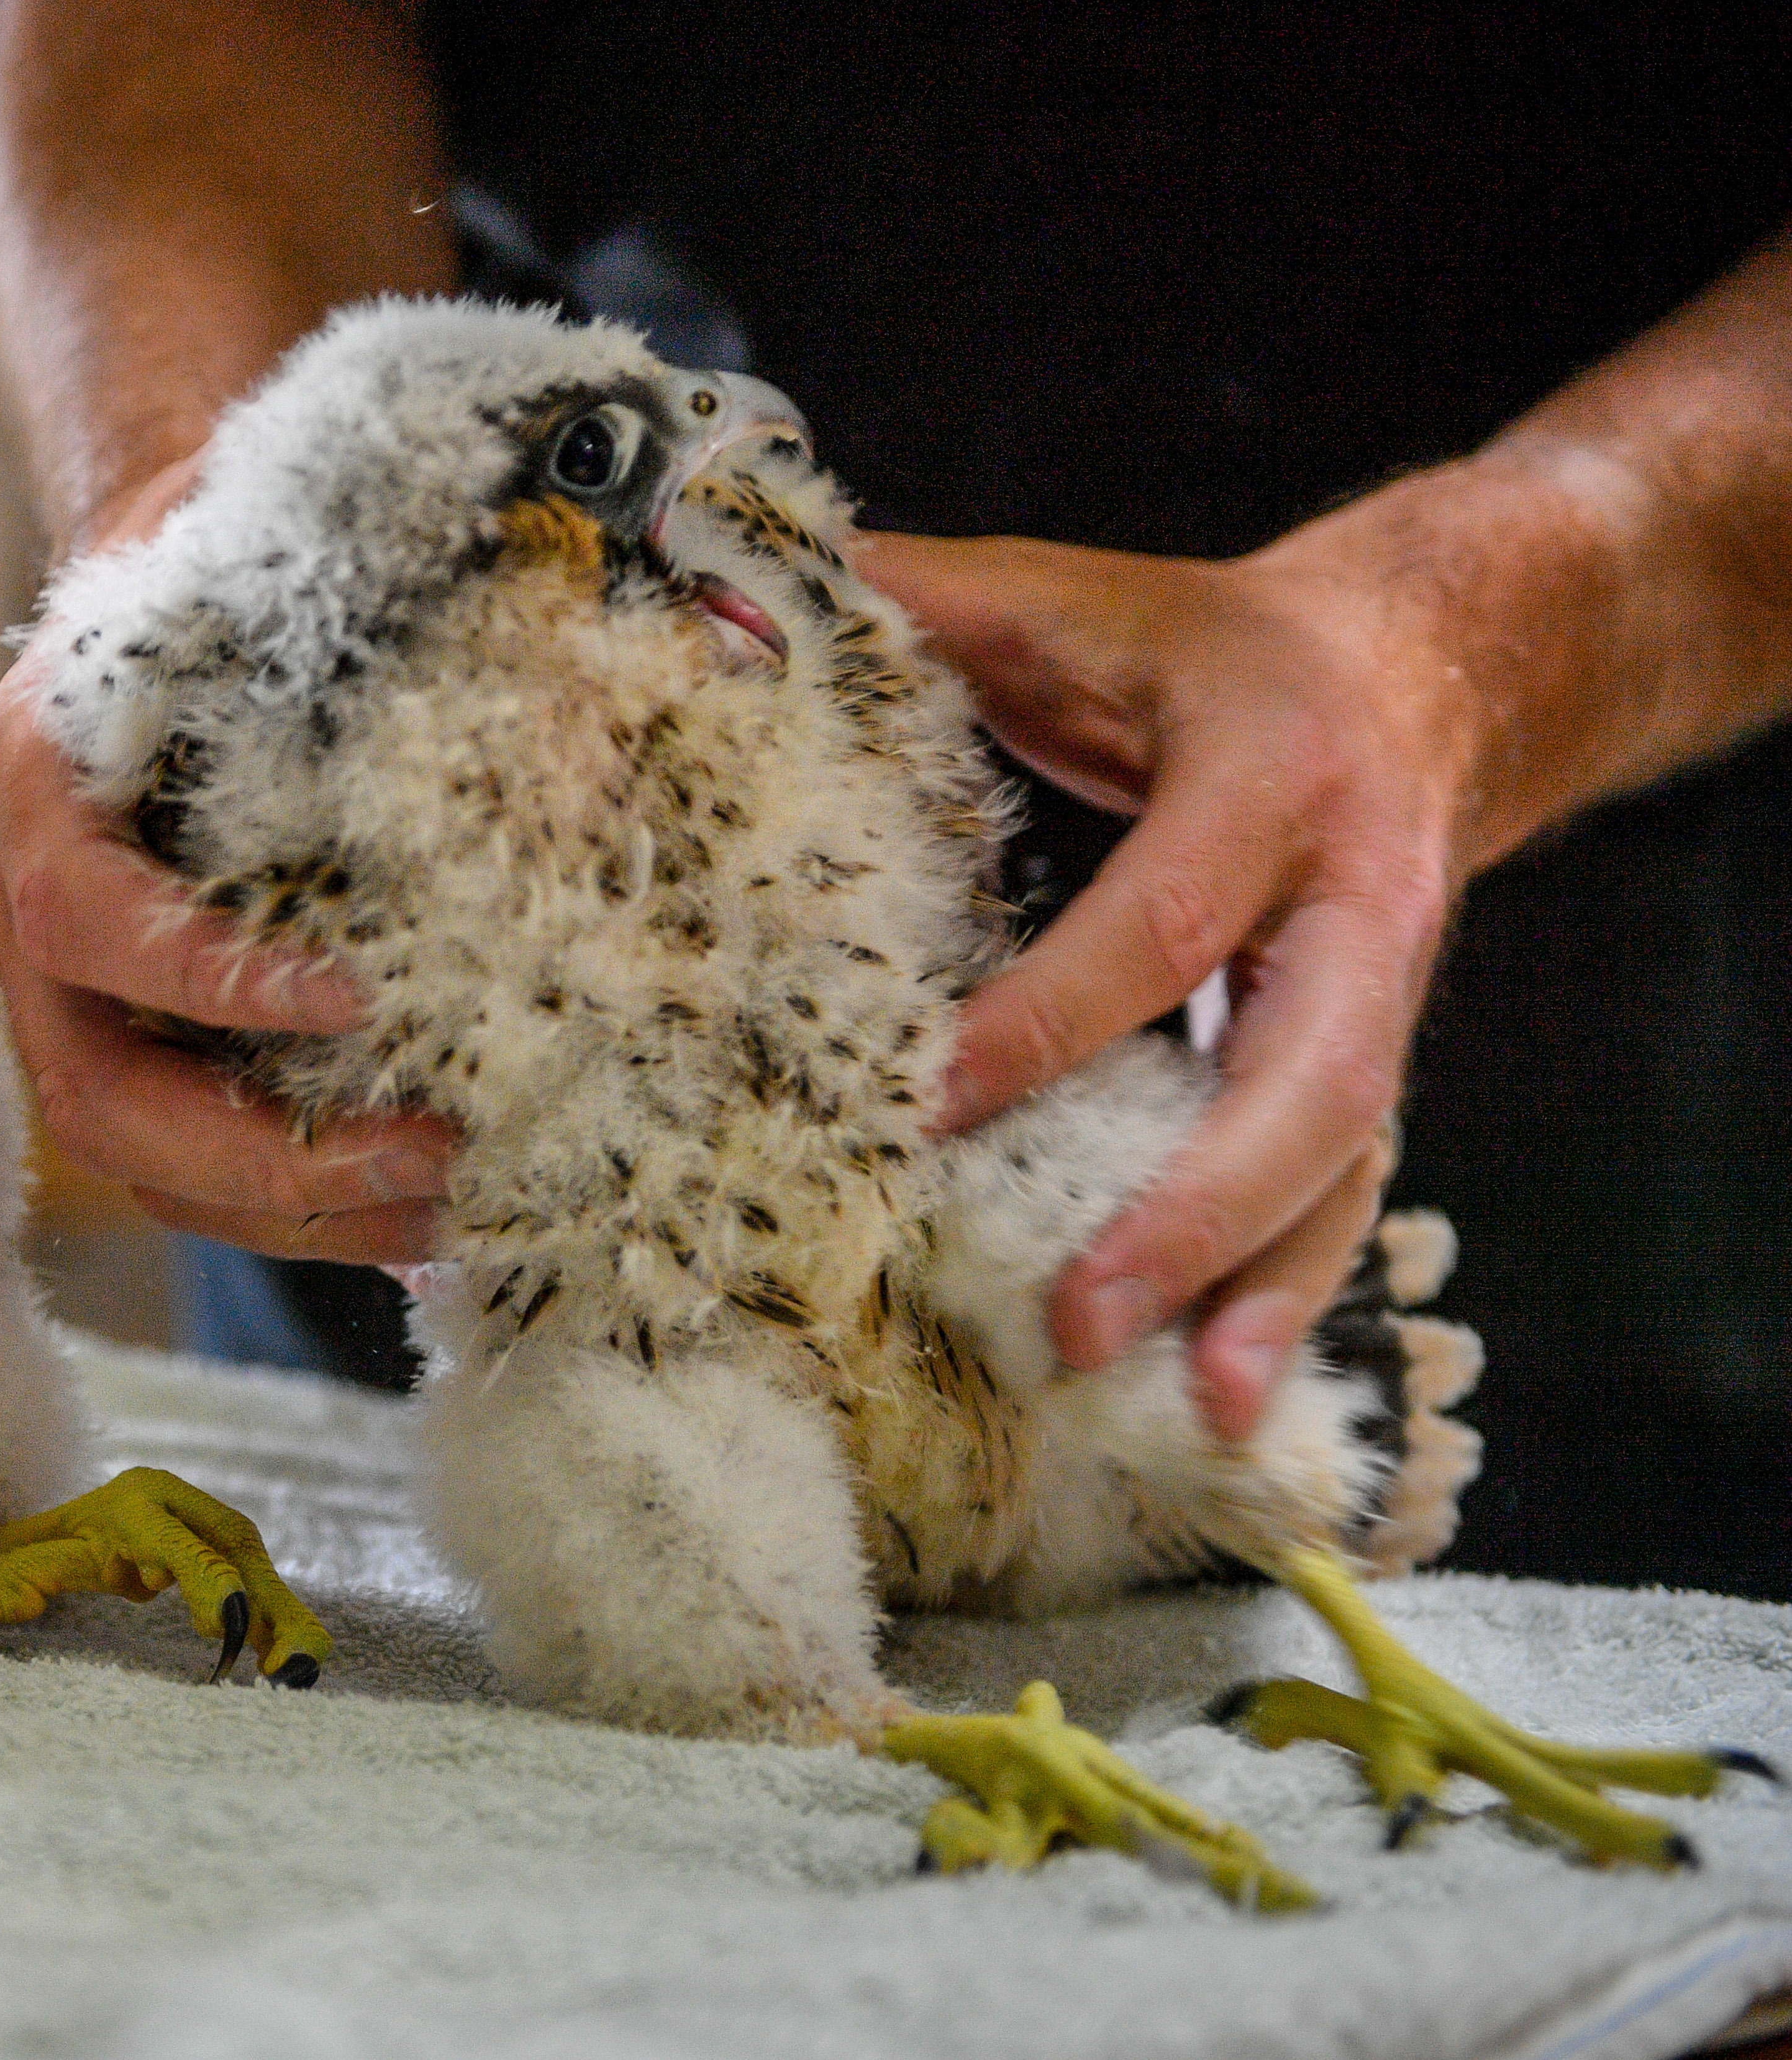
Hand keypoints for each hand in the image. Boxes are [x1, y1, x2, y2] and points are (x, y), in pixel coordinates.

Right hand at [0, 463, 454, 1264]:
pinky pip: (193, 1168)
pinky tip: (427, 1204)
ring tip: (454, 1201)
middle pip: (98, 1100)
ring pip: (146, 1165)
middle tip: (433, 1151)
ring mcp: (70, 997)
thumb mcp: (286, 569)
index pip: (87, 925)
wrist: (178, 558)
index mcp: (39, 786)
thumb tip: (579, 752)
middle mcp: (26, 912)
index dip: (213, 981)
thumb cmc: (242, 561)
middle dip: (265, 1155)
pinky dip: (308, 1208)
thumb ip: (375, 641)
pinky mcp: (131, 1044)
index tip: (361, 997)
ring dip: (301, 1210)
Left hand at [857, 523, 1480, 1441]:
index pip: (1155, 923)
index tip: (926, 1106)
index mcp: (1266, 774)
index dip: (1046, 1024)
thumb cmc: (1204, 646)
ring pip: (1346, 1162)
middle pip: (1307, 1081)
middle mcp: (1354, 901)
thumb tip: (713, 589)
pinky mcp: (1377, 1060)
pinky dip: (1284, 1294)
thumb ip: (909, 603)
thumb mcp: (1069, 598)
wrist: (1424, 667)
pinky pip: (1345, 1192)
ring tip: (1188, 1410)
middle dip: (1193, 1213)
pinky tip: (1219, 1394)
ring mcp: (1384, 998)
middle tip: (1076, 1320)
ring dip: (1262, 1292)